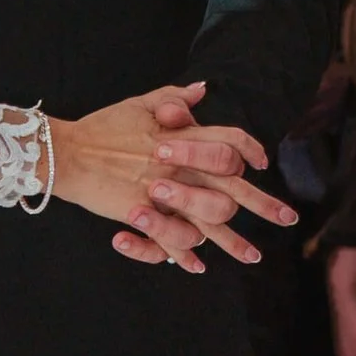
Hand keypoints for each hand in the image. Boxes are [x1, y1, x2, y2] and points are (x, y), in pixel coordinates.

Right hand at [50, 81, 295, 273]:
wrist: (67, 153)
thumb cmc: (101, 128)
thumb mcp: (139, 104)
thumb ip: (173, 96)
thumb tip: (204, 89)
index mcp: (181, 137)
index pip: (229, 141)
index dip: (250, 152)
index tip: (262, 165)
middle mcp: (179, 166)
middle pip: (233, 186)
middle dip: (264, 204)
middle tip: (288, 218)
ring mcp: (163, 193)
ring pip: (210, 219)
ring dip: (233, 241)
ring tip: (252, 255)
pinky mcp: (143, 214)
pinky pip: (171, 240)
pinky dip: (183, 256)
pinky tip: (196, 266)